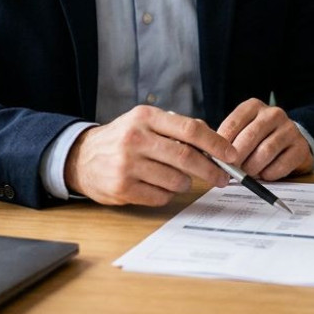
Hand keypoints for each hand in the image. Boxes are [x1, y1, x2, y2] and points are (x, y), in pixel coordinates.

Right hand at [64, 106, 238, 206]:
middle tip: (222, 177)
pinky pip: (160, 196)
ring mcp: (127, 164)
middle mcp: (135, 138)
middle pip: (187, 157)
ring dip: (184, 183)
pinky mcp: (122, 188)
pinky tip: (157, 185)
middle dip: (211, 170)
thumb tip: (215, 143)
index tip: (231, 156)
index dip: (216, 144)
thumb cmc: (123, 139)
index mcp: (146, 117)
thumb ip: (177, 129)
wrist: (82, 157)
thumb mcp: (145, 122)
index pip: (190, 130)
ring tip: (175, 177)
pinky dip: (166, 194)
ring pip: (176, 180)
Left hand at [217, 98, 312, 179]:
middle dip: (236, 159)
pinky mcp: (300, 147)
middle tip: (230, 172)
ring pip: (265, 151)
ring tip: (247, 174)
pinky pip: (281, 164)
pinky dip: (269, 174)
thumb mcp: (242, 132)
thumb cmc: (258, 139)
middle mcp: (273, 113)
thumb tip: (210, 158)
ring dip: (252, 167)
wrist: (290, 142)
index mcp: (253, 106)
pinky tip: (264, 174)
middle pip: (249, 137)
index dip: (222, 145)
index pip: (233, 123)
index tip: (216, 160)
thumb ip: (227, 141)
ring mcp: (289, 129)